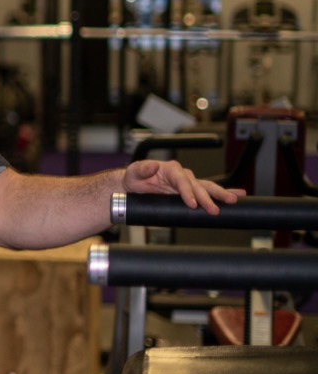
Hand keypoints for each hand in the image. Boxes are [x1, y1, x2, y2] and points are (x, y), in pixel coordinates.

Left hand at [121, 159, 244, 214]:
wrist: (135, 185)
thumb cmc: (135, 177)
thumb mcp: (134, 172)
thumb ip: (142, 168)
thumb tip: (153, 165)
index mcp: (171, 169)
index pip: (182, 180)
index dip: (188, 192)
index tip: (191, 203)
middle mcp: (183, 175)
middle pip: (198, 185)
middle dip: (208, 197)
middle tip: (215, 208)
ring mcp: (188, 184)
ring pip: (207, 188)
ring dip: (220, 194)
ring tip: (233, 200)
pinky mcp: (191, 192)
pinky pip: (208, 192)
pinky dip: (223, 193)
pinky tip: (239, 195)